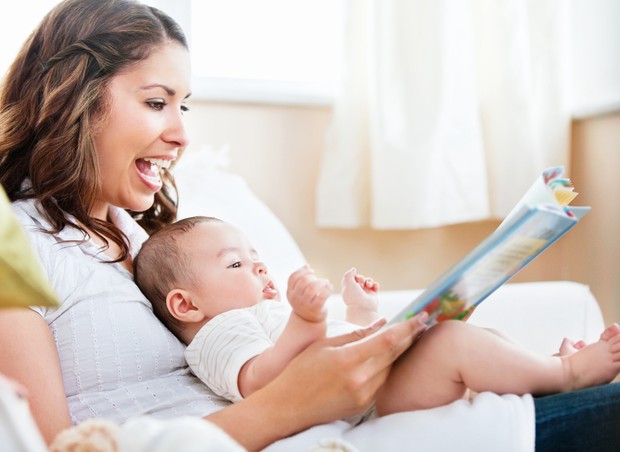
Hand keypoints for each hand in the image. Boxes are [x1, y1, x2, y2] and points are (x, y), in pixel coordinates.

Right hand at [208, 312, 428, 449]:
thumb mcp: (325, 346)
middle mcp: (359, 380)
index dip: (407, 327)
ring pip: (390, 368)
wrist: (288, 407)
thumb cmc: (301, 371)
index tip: (421, 316)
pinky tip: (389, 356)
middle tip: (422, 322)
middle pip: (394, 354)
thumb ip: (356, 335)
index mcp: (347, 360)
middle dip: (409, 337)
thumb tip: (382, 323)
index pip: (387, 341)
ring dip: (399, 351)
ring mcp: (363, 395)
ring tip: (408, 335)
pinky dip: (387, 366)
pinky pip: (381, 381)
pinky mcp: (363, 406)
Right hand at [286, 265, 331, 322]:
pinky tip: (330, 287)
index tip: (312, 271)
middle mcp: (295, 298)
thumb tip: (306, 266)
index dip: (303, 271)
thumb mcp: (299, 292)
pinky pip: (322, 296)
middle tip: (320, 279)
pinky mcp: (315, 309)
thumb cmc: (305, 302)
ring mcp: (304, 304)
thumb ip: (301, 280)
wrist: (309, 321)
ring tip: (326, 282)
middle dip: (314, 277)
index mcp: (290, 292)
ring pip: (313, 287)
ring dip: (322, 282)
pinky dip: (328, 289)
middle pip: (303, 280)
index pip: (293, 277)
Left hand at [341, 267, 379, 324]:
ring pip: (368, 281)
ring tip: (369, 285)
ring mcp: (365, 293)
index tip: (354, 278)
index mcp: (349, 288)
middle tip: (362, 282)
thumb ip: (349, 274)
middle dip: (362, 278)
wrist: (363, 309)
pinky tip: (374, 287)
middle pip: (360, 278)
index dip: (353, 275)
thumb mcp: (348, 283)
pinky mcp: (373, 295)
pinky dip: (375, 284)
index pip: (351, 278)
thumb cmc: (354, 297)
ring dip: (369, 280)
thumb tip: (354, 269)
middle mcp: (357, 290)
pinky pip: (375, 286)